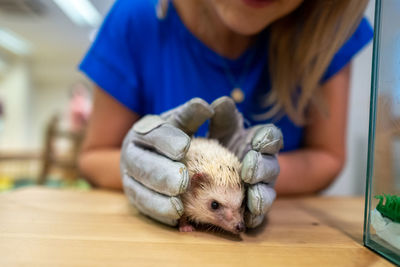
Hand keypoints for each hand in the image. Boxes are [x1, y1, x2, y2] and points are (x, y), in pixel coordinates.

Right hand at [120, 98, 212, 225]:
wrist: (154, 154)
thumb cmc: (176, 135)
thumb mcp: (186, 122)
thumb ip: (197, 115)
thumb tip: (212, 104)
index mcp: (145, 130)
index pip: (154, 133)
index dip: (168, 140)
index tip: (185, 146)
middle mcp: (133, 152)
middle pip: (143, 164)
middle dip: (163, 174)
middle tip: (182, 182)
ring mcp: (130, 176)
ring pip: (139, 188)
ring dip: (158, 198)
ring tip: (178, 205)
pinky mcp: (134, 195)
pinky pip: (143, 207)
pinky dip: (158, 213)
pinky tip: (174, 218)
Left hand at [208, 97, 282, 227]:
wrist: (211, 169)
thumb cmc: (220, 143)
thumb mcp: (220, 129)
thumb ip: (222, 116)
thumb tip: (220, 102)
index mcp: (259, 142)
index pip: (272, 138)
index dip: (268, 140)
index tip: (257, 142)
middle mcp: (264, 164)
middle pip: (271, 166)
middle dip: (261, 168)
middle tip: (249, 171)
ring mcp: (261, 186)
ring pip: (267, 191)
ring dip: (262, 195)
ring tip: (254, 200)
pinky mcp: (253, 206)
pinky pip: (259, 213)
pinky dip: (255, 216)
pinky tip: (249, 218)